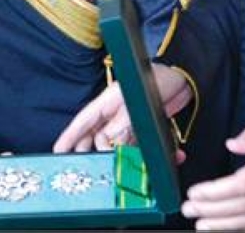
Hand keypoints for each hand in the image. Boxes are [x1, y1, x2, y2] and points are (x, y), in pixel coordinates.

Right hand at [53, 63, 192, 152]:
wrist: (186, 77)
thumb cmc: (159, 79)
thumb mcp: (137, 99)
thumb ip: (123, 122)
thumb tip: (109, 143)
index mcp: (108, 101)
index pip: (84, 121)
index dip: (70, 136)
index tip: (59, 151)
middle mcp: (115, 113)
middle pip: (97, 138)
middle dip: (95, 152)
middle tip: (95, 167)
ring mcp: (129, 122)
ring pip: (118, 146)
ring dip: (127, 157)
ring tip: (133, 166)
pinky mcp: (144, 129)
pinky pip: (141, 146)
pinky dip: (151, 154)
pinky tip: (169, 157)